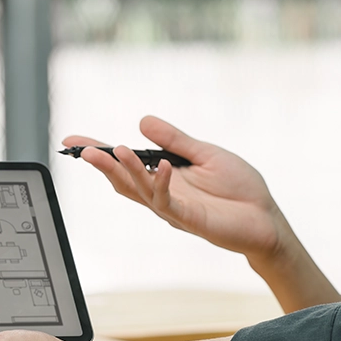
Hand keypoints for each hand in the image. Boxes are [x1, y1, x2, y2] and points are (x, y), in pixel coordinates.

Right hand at [63, 115, 284, 260]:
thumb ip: (175, 140)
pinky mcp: (191, 219)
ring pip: (141, 190)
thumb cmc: (239, 189)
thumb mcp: (205, 154)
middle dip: (101, 164)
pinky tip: (162, 167)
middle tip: (81, 150)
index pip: (125, 164)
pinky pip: (169, 202)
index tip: (73, 141)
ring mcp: (174, 208)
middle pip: (123, 179)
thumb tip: (142, 121)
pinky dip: (162, 183)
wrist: (267, 219)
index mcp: (164, 177)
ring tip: (116, 150)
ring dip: (127, 170)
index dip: (100, 153)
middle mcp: (163, 194)